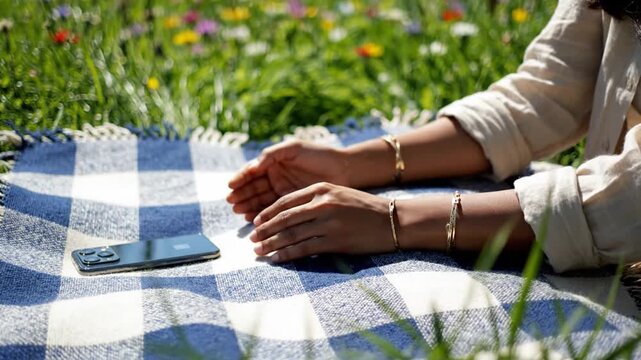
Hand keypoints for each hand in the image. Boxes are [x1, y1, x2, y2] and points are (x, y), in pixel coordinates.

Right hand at [227, 141, 350, 220]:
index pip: (252, 171)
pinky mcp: (292, 202)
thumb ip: (272, 154)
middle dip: (242, 194)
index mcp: (274, 161)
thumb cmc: (319, 154)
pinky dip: (262, 213)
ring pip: (261, 199)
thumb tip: (253, 166)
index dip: (241, 178)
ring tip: (240, 211)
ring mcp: (283, 190)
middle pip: (253, 186)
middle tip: (232, 203)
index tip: (231, 186)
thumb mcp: (293, 149)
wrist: (343, 169)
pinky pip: (274, 209)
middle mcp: (276, 176)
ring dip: (249, 205)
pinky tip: (253, 218)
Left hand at [248, 182, 395, 261]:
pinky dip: (286, 255)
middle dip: (264, 230)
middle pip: (284, 218)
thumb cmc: (364, 207)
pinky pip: (303, 248)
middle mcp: (322, 204)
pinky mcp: (334, 241)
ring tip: (258, 251)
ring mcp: (328, 223)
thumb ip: (315, 199)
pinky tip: (276, 259)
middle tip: (252, 239)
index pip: (285, 201)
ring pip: (290, 234)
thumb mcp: (338, 194)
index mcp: (321, 189)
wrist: (392, 220)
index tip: (256, 222)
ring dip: (271, 244)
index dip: (267, 212)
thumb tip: (288, 213)